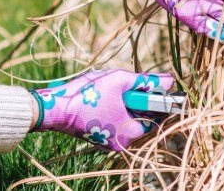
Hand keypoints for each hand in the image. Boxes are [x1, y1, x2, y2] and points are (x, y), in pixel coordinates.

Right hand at [31, 70, 173, 150]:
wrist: (54, 108)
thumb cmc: (87, 95)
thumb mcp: (118, 80)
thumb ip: (144, 81)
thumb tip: (168, 81)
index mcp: (129, 133)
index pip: (154, 117)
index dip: (154, 100)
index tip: (155, 87)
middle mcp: (120, 143)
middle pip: (138, 117)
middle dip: (133, 99)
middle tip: (124, 84)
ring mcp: (106, 141)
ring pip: (123, 118)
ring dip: (121, 103)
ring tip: (107, 89)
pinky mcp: (95, 137)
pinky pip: (111, 121)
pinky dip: (110, 109)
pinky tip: (98, 97)